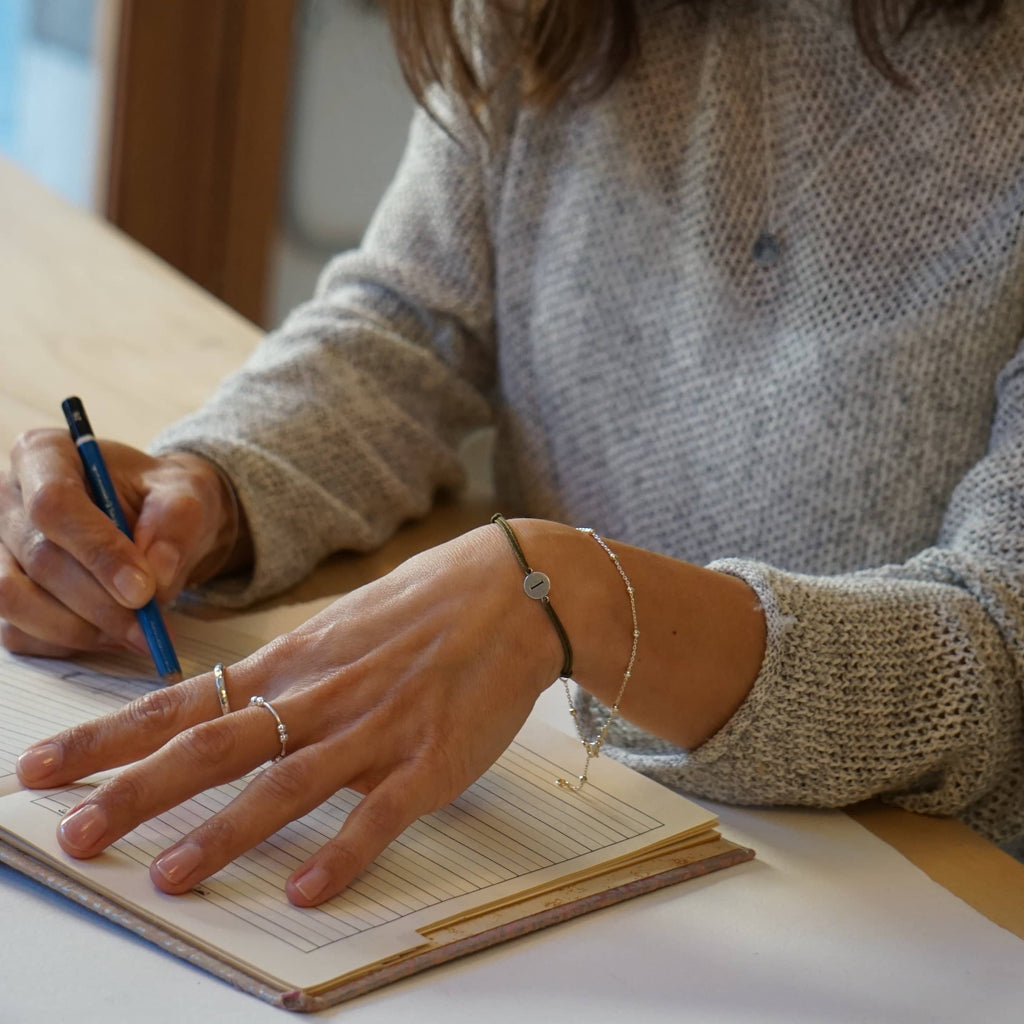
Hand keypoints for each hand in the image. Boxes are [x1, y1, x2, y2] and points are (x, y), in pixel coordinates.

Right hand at [0, 428, 241, 657]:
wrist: (157, 520)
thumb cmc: (164, 498)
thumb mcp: (187, 493)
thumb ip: (176, 523)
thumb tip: (157, 574)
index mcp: (46, 454)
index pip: (53, 504)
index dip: (97, 552)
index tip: (142, 589)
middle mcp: (9, 497)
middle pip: (40, 558)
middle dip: (101, 602)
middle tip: (150, 626)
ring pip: (17, 599)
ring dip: (81, 628)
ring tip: (135, 633)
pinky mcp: (5, 589)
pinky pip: (18, 630)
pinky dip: (67, 643)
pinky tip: (110, 635)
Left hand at [16, 524, 563, 905]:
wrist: (515, 589)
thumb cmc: (426, 602)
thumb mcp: (342, 621)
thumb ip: (288, 665)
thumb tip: (237, 694)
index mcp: (294, 660)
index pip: (184, 701)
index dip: (109, 736)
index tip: (45, 764)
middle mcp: (321, 695)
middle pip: (214, 746)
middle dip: (136, 791)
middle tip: (73, 831)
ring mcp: (375, 729)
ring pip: (285, 785)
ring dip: (224, 833)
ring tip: (168, 875)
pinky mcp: (430, 761)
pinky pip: (378, 815)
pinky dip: (342, 854)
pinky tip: (306, 890)